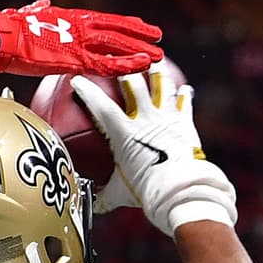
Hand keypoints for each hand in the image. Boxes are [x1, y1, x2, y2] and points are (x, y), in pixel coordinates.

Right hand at [0, 0, 162, 75]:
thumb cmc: (7, 29)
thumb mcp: (27, 14)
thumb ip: (39, 10)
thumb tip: (42, 5)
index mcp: (68, 16)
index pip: (102, 19)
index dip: (121, 23)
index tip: (137, 25)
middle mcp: (78, 25)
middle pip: (116, 29)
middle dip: (139, 33)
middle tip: (157, 38)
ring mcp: (78, 42)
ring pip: (117, 45)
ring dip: (140, 50)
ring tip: (158, 55)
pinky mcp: (74, 59)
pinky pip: (106, 64)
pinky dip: (125, 65)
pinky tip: (141, 66)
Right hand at [70, 64, 236, 236]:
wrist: (180, 190)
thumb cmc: (146, 191)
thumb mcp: (119, 193)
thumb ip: (103, 196)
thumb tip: (90, 205)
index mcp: (124, 134)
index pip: (101, 106)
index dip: (88, 91)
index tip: (77, 78)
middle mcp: (145, 120)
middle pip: (133, 86)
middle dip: (124, 69)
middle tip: (119, 57)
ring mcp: (166, 120)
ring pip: (161, 87)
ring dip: (157, 73)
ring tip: (154, 60)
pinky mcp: (185, 125)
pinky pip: (184, 105)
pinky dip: (184, 96)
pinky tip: (185, 89)